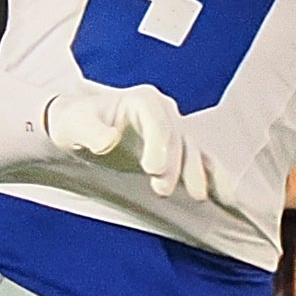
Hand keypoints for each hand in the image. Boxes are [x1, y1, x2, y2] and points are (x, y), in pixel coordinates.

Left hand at [48, 82, 210, 199]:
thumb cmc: (77, 122)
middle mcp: (163, 111)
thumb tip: (109, 141)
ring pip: (190, 149)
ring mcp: (172, 130)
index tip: (153, 168)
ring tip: (195, 195)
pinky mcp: (175, 150)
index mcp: (142, 99)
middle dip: (174, 163)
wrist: (81, 128)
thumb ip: (92, 132)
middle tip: (162, 189)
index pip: (155, 118)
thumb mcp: (76, 124)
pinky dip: (210, 174)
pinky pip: (199, 160)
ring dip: (194, 171)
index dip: (158, 142)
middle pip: (175, 136)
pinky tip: (218, 194)